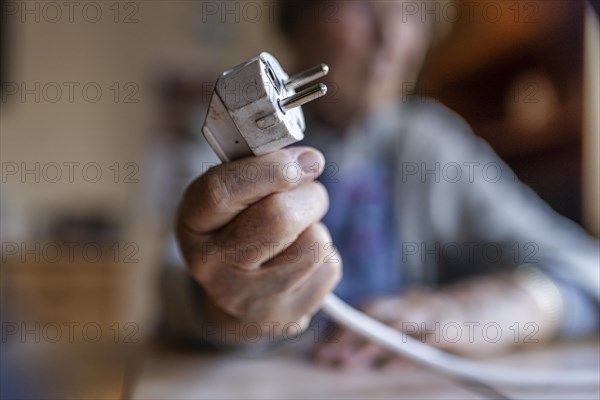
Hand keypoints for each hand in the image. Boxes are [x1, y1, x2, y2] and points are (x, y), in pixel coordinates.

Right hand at [176, 147, 341, 343]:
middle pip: (278, 218)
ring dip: (317, 225)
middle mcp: (214, 267)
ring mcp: (252, 298)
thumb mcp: (231, 195)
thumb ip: (257, 169)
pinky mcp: (289, 316)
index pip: (222, 191)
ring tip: (299, 229)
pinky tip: (301, 259)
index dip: (270, 169)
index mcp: (193, 225)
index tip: (304, 159)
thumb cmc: (238, 229)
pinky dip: (325, 254)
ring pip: (314, 242)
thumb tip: (309, 160)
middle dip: (307, 195)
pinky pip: (329, 267)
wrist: (238, 297)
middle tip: (308, 189)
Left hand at [315, 273, 556, 368]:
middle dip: (346, 335)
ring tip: (347, 363)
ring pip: (396, 326)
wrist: (500, 305)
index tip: (318, 347)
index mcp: (402, 304)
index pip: (364, 311)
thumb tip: (350, 351)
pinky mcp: (455, 330)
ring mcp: (434, 315)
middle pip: (374, 315)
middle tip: (323, 356)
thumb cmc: (451, 320)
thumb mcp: (420, 321)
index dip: (340, 327)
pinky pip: (429, 340)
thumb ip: (392, 330)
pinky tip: (391, 365)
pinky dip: (408, 352)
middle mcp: (413, 305)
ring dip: (369, 344)